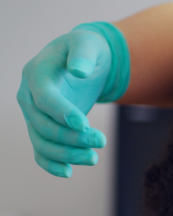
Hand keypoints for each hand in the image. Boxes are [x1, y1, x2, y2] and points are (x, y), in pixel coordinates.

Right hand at [17, 22, 128, 176]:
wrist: (81, 59)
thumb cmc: (85, 49)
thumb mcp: (87, 43)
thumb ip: (82, 54)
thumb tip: (78, 70)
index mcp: (37, 73)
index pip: (44, 97)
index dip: (61, 112)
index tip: (85, 125)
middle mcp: (29, 96)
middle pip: (43, 124)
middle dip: (71, 137)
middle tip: (101, 141)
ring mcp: (33, 114)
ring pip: (41, 141)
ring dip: (66, 154)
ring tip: (94, 158)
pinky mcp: (42, 127)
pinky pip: (40, 150)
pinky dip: (51, 163)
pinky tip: (69, 172)